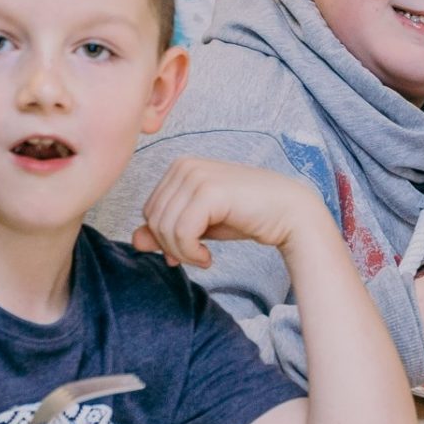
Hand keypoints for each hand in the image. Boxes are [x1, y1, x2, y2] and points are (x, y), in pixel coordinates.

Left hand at [133, 157, 326, 267]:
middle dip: (171, 247)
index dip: (162, 238)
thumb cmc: (246, 216)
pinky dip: (192, 253)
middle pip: (153, 219)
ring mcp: (196, 176)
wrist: (288, 212)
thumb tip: (135, 240)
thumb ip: (166, 230)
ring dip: (183, 253)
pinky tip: (210, 257)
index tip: (185, 253)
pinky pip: (182, 232)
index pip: (149, 210)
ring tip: (204, 257)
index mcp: (179, 167)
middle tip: (197, 258)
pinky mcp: (209, 191)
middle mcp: (184, 166)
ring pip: (165, 228)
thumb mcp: (199, 225)